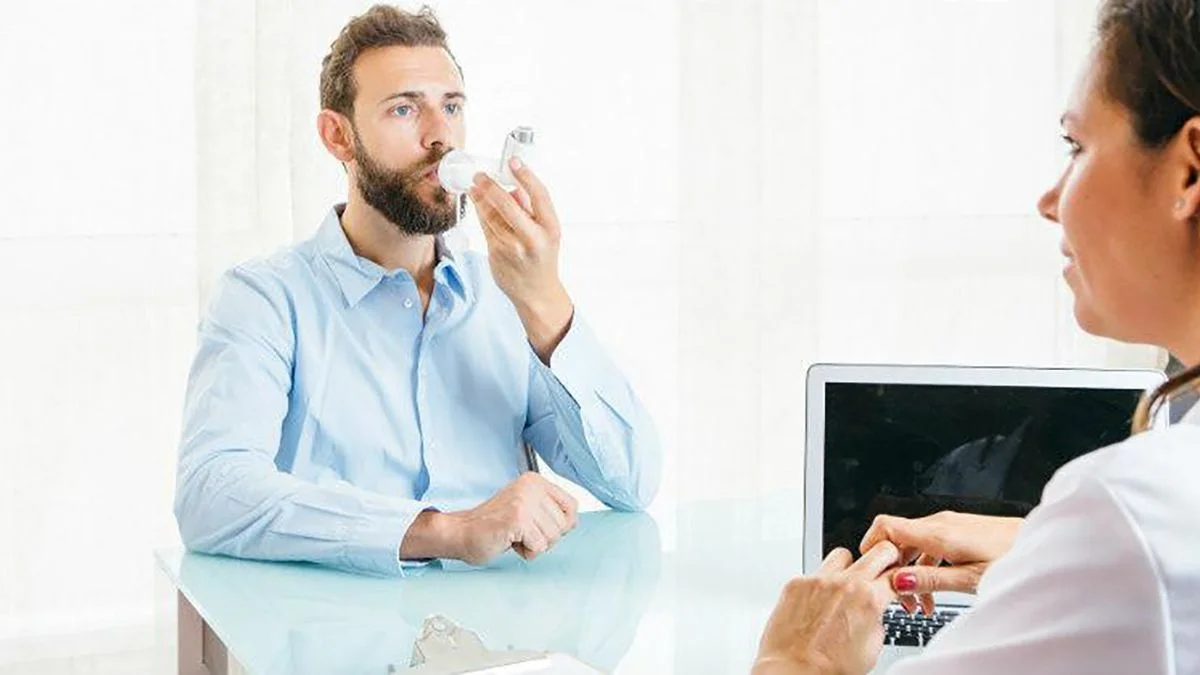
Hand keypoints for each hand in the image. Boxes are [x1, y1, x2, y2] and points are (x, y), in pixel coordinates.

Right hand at [426, 472, 577, 564]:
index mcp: (535, 480)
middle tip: (520, 532)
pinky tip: (509, 541)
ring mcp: (524, 501)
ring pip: (553, 537)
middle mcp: (531, 486)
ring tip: (514, 535)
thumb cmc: (494, 526)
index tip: (537, 526)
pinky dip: (526, 551)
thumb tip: (574, 521)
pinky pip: (539, 546)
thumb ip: (550, 510)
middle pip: (564, 525)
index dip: (560, 525)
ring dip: (534, 545)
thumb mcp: (528, 509)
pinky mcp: (517, 518)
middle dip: (545, 537)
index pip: (572, 506)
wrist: (461, 533)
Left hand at [468, 159, 572, 363]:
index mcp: (550, 229)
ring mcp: (512, 248)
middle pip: (507, 205)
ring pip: (491, 215)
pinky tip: (477, 204)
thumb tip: (514, 187)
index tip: (513, 161)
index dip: (525, 176)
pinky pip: (485, 228)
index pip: (539, 195)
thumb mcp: (546, 234)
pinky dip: (480, 214)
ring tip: (475, 186)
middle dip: (490, 186)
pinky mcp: (496, 254)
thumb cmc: (542, 259)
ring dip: (480, 198)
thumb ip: (531, 210)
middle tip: (479, 175)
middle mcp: (532, 238)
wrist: (536, 294)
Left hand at [753, 542, 899, 674]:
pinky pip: (815, 572)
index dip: (903, 582)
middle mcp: (844, 583)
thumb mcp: (871, 648)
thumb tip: (876, 610)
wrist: (793, 671)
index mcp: (868, 599)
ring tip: (845, 588)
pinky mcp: (796, 583)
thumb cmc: (829, 668)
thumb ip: (877, 619)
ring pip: (843, 555)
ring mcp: (818, 580)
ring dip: (850, 567)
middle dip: (887, 561)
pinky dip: (821, 583)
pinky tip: (819, 601)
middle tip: (882, 572)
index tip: (899, 586)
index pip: (898, 575)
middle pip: (879, 550)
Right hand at [859, 512, 1022, 614]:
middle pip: (896, 539)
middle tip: (901, 600)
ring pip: (912, 544)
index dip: (871, 546)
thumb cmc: (1013, 558)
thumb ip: (932, 579)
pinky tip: (935, 589)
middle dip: (892, 569)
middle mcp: (940, 523)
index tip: (872, 571)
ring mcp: (948, 524)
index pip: (885, 526)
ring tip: (922, 604)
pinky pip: (928, 545)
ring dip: (910, 571)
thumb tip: (900, 580)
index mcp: (938, 533)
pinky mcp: (957, 529)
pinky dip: (925, 566)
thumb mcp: (971, 578)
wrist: (1042, 544)